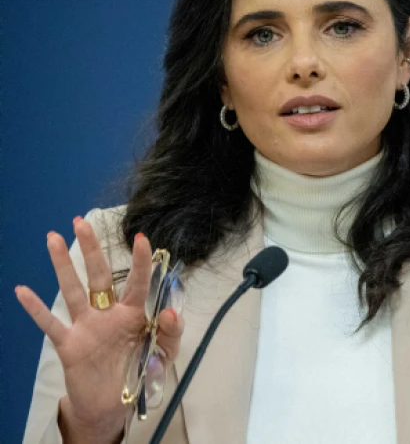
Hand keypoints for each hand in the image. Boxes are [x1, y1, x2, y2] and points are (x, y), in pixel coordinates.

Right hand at [16, 216, 184, 442]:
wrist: (114, 404)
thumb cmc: (140, 372)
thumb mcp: (165, 354)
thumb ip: (171, 332)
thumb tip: (169, 311)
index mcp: (134, 314)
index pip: (138, 282)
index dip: (140, 262)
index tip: (141, 238)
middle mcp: (108, 314)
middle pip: (99, 276)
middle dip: (91, 249)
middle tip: (81, 221)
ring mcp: (86, 327)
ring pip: (73, 291)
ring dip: (62, 266)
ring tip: (52, 238)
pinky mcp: (69, 345)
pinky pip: (51, 324)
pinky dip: (36, 309)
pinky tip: (22, 290)